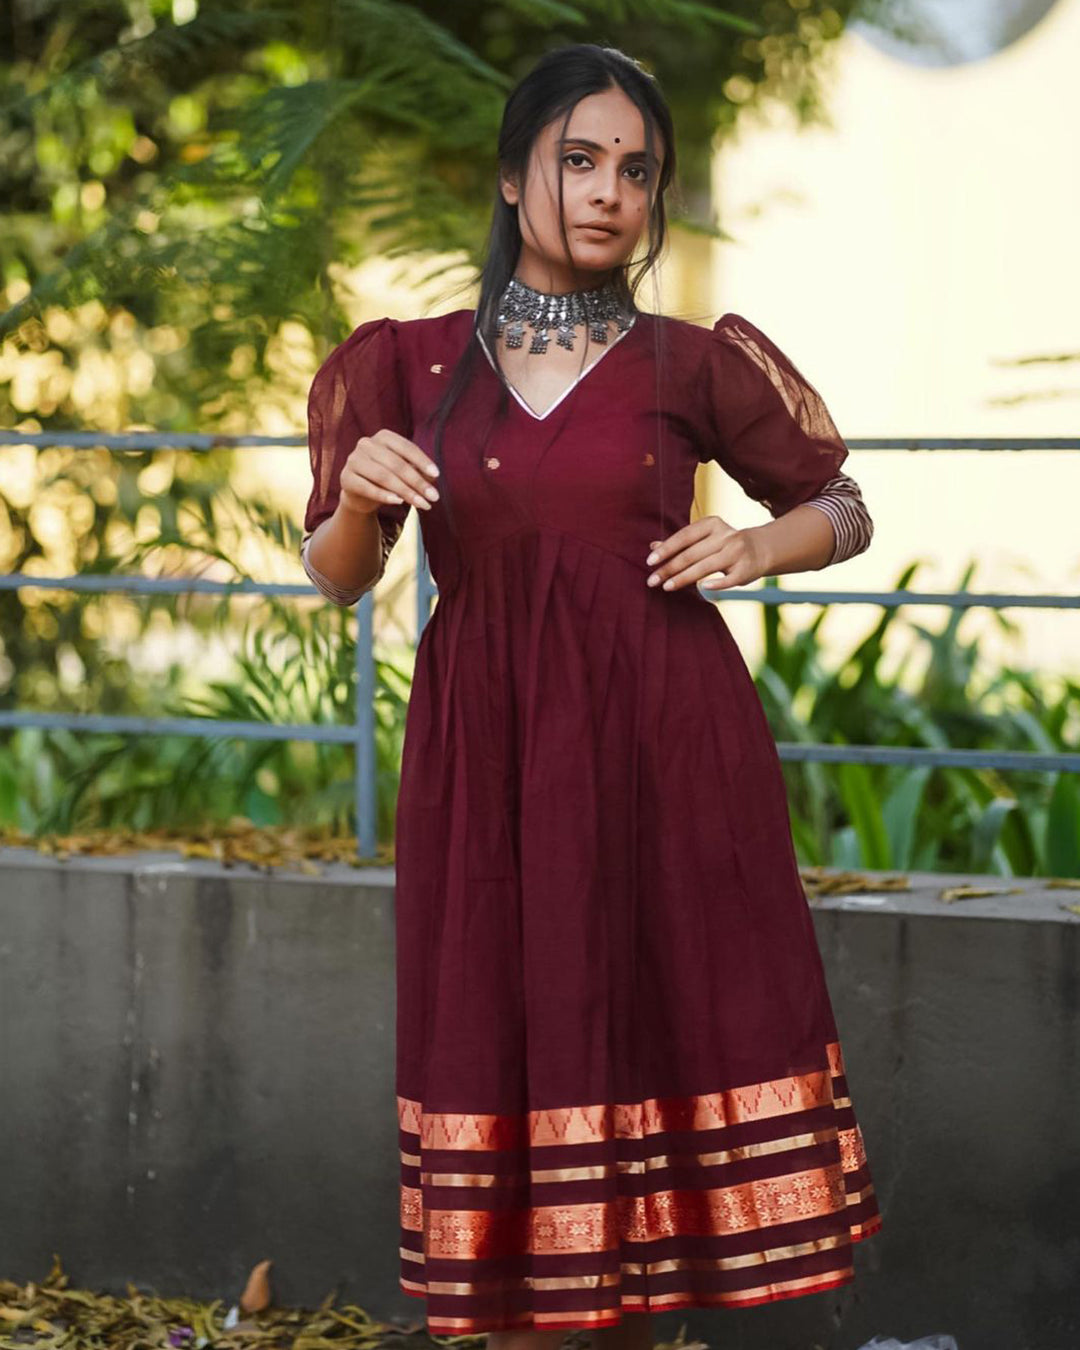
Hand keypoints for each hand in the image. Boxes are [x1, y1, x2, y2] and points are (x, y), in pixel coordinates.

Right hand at [338, 429, 439, 514]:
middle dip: (417, 482)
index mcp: (383, 437)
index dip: (422, 461)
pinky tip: (398, 502)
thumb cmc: (388, 479)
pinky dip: (384, 495)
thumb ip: (419, 472)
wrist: (361, 495)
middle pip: (396, 463)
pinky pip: (367, 488)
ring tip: (422, 504)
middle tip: (433, 497)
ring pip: (383, 476)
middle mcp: (366, 444)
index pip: (406, 447)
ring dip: (405, 491)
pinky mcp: (346, 478)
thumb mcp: (405, 473)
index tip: (437, 475)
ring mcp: (353, 460)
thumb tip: (432, 477)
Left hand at [645, 515, 767, 592]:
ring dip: (684, 578)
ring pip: (706, 566)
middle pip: (692, 554)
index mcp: (712, 524)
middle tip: (651, 581)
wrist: (761, 549)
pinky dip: (716, 583)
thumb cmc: (724, 544)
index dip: (666, 549)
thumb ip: (680, 543)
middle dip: (669, 568)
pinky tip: (701, 588)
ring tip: (666, 587)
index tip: (649, 562)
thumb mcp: (704, 538)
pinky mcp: (746, 569)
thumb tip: (652, 546)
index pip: (684, 536)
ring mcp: (737, 552)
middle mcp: (725, 536)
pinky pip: (729, 579)